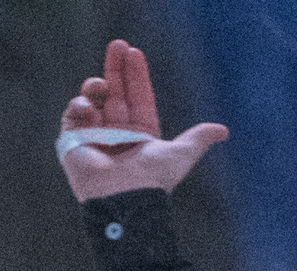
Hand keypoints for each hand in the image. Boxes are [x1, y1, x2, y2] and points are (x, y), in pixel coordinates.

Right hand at [55, 41, 225, 202]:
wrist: (124, 199)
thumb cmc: (153, 179)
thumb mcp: (181, 155)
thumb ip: (198, 139)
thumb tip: (223, 130)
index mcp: (141, 135)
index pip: (139, 97)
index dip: (137, 76)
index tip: (134, 52)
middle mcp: (118, 134)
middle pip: (116, 93)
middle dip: (116, 68)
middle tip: (118, 44)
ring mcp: (95, 137)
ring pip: (94, 100)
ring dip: (96, 86)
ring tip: (101, 83)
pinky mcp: (74, 143)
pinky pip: (73, 116)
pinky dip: (79, 106)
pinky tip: (88, 107)